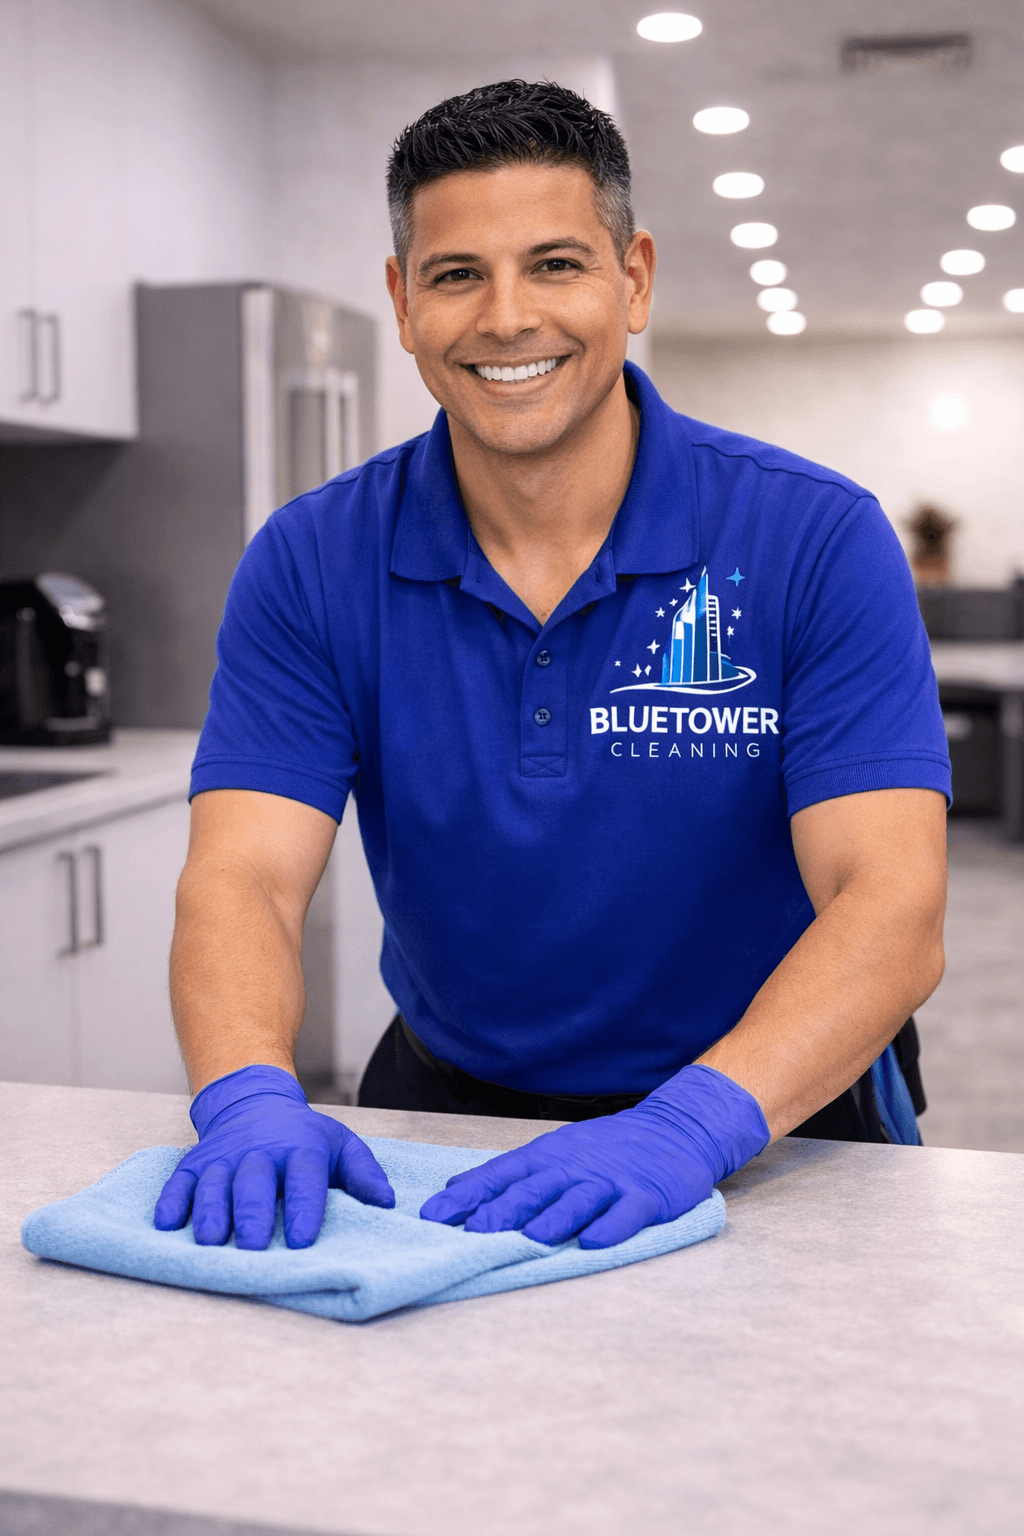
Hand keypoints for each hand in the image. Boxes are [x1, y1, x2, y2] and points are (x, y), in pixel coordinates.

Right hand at [154, 1065, 394, 1249]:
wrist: (254, 1102)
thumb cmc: (302, 1137)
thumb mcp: (339, 1144)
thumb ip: (362, 1172)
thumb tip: (387, 1201)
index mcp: (300, 1149)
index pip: (304, 1176)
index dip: (303, 1206)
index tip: (301, 1239)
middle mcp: (259, 1152)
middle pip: (254, 1182)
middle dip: (252, 1213)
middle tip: (251, 1244)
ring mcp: (223, 1158)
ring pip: (214, 1183)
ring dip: (210, 1210)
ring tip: (209, 1239)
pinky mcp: (194, 1164)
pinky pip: (179, 1181)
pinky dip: (171, 1201)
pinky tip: (167, 1222)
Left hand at [420, 1065, 768, 1247]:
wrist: (673, 1130)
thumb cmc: (605, 1148)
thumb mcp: (554, 1152)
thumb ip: (509, 1173)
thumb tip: (456, 1187)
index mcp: (548, 1158)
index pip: (500, 1176)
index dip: (468, 1197)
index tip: (433, 1217)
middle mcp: (574, 1167)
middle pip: (534, 1190)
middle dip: (503, 1211)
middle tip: (474, 1233)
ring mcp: (611, 1181)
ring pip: (578, 1200)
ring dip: (554, 1219)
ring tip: (532, 1238)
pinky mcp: (645, 1196)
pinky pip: (626, 1213)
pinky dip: (610, 1227)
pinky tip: (595, 1242)